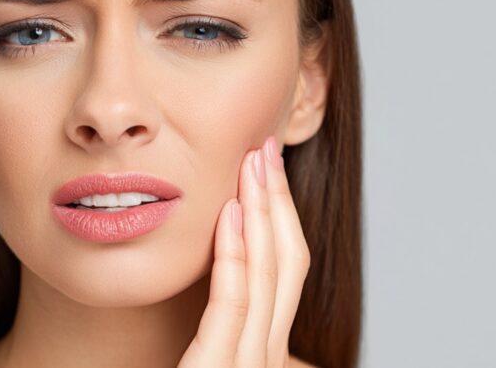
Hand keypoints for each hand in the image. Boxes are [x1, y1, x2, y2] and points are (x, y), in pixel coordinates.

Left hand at [178, 136, 310, 367]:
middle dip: (279, 199)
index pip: (287, 267)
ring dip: (262, 209)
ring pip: (268, 271)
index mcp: (264, 344)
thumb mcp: (206, 355)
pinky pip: (233, 301)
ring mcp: (250, 362)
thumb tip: (217, 268)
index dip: (281, 212)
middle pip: (289, 260)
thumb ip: (218, 321)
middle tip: (266, 148)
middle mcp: (268, 352)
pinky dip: (235, 252)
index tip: (267, 168)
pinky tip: (230, 211)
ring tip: (253, 161)